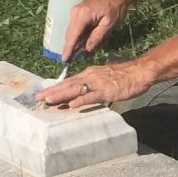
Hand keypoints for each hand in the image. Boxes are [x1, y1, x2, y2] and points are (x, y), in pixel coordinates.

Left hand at [34, 58, 156, 110]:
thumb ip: (93, 83)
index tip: (43, 92)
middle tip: (38, 98)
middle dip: (52, 91)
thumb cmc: (125, 76)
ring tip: (48, 100)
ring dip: (61, 95)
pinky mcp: (106, 91)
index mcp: (90, 73)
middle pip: (68, 84)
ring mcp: (98, 84)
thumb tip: (83, 91)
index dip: (55, 87)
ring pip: (75, 89)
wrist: (140, 72)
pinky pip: (92, 96)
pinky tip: (72, 104)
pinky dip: (81, 100)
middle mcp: (90, 76)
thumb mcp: (105, 78)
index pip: (69, 81)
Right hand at [59, 0, 123, 63]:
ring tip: (79, 53)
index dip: (68, 49)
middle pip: (70, 34)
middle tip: (73, 60)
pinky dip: (78, 36)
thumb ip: (97, 37)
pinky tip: (83, 42)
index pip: (73, 36)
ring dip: (75, 42)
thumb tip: (86, 49)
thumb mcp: (109, 25)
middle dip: (71, 47)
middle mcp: (76, 12)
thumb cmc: (115, 8)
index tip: (64, 60)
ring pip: (72, 31)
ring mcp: (75, 11)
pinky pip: (75, 27)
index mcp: (83, 15)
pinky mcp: (78, 12)